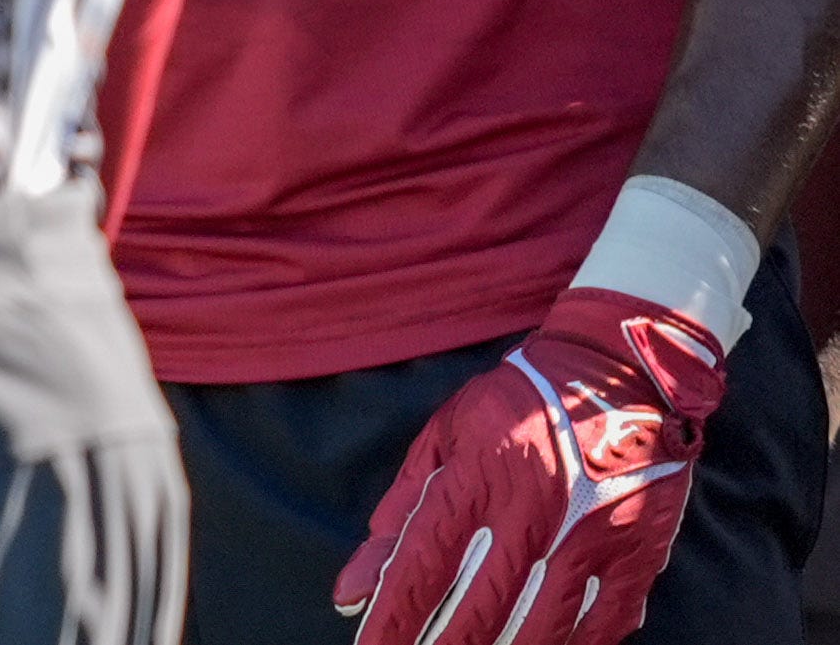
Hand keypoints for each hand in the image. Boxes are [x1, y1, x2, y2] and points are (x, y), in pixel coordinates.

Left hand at [335, 289, 726, 644]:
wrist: (620, 373)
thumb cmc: (517, 404)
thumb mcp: (446, 437)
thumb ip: (400, 511)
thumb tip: (353, 586)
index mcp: (477, 478)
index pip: (422, 567)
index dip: (393, 619)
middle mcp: (534, 513)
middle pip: (480, 609)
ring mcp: (591, 538)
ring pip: (541, 629)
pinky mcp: (637, 554)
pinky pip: (603, 625)